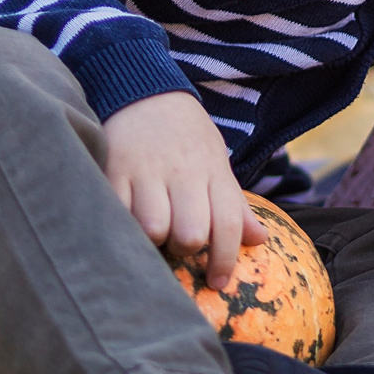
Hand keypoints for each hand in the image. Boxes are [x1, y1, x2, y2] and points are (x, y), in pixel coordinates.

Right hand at [102, 90, 266, 290]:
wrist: (144, 90)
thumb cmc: (187, 137)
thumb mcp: (218, 162)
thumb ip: (235, 203)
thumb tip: (260, 240)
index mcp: (213, 171)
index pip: (228, 222)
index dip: (224, 259)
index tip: (218, 282)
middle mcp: (183, 172)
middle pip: (191, 233)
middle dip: (186, 249)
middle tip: (178, 244)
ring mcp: (146, 171)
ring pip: (152, 229)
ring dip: (152, 242)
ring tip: (150, 233)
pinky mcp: (113, 169)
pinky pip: (116, 213)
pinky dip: (120, 227)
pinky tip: (123, 224)